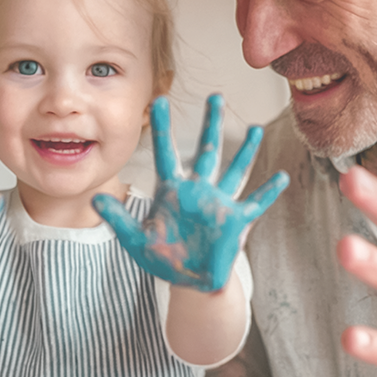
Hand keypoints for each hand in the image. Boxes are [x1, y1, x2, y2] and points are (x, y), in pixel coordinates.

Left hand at [93, 95, 287, 292]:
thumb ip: (118, 219)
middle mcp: (198, 190)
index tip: (159, 100)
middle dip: (211, 125)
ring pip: (235, 170)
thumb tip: (95, 201)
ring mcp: (219, 203)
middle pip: (206, 151)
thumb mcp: (136, 240)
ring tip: (256, 128)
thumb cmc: (164, 257)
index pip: (165, 152)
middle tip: (215, 96)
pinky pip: (255, 204)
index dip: (163, 127)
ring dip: (246, 151)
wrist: (189, 280)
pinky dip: (269, 192)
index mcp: (172, 191)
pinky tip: (281, 178)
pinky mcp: (236, 221)